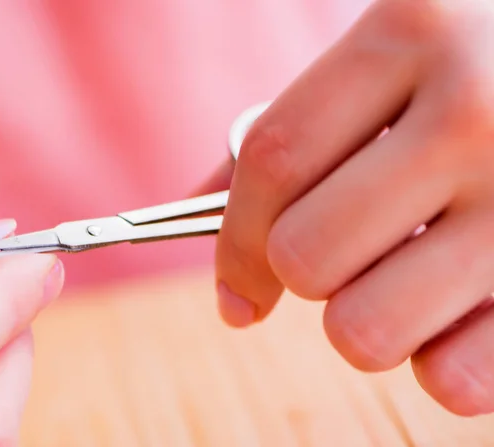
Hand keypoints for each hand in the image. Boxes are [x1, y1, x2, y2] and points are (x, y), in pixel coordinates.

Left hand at [216, 0, 493, 415]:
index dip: (233, 241)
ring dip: (357, 319)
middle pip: (305, 253)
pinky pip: (451, 379)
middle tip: (338, 253)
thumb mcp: (383, 68)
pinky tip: (451, 310)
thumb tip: (188, 212)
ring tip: (399, 276)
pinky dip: (432, 360)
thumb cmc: (459, 78)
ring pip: (362, 328)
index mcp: (410, 35)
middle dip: (298, 272)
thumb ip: (288, 136)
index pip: (273, 161)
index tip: (234, 293)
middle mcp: (474, 112)